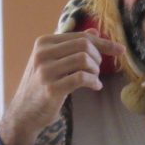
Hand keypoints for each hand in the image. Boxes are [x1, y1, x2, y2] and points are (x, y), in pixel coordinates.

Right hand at [0, 30, 124, 144]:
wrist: (24, 113)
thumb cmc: (42, 85)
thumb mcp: (53, 61)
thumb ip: (72, 46)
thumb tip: (94, 31)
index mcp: (44, 42)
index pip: (81, 36)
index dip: (103, 42)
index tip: (120, 50)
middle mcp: (42, 53)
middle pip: (84, 45)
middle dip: (98, 57)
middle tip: (97, 70)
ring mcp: (45, 71)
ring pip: (84, 60)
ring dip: (95, 70)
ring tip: (94, 78)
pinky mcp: (51, 88)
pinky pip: (82, 78)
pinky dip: (94, 82)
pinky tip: (95, 86)